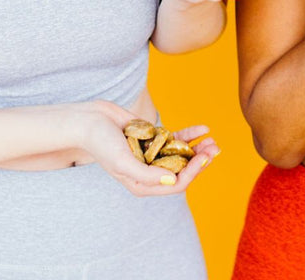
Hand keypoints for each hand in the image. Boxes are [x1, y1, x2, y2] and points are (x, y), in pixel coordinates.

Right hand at [80, 101, 219, 195]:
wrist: (90, 121)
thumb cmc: (101, 144)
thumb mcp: (122, 163)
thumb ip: (147, 175)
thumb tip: (172, 180)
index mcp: (142, 184)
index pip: (175, 183)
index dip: (192, 172)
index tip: (203, 158)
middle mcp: (150, 171)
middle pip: (182, 170)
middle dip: (200, 161)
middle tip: (215, 149)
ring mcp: (153, 154)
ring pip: (182, 154)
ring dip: (199, 148)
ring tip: (213, 141)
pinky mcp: (153, 138)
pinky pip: (176, 138)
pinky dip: (190, 134)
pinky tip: (203, 128)